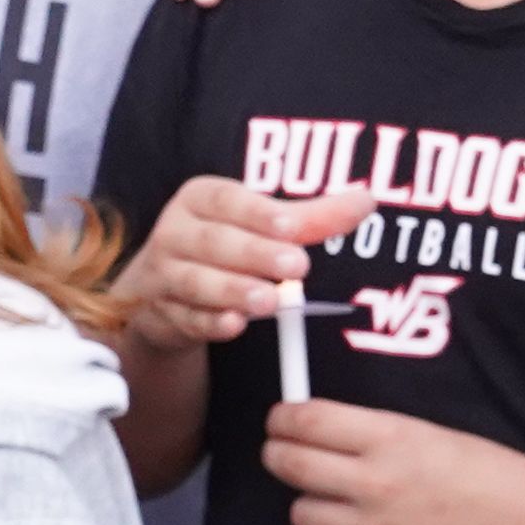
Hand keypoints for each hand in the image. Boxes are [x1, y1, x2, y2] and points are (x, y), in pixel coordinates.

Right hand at [119, 174, 369, 352]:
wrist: (160, 290)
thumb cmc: (222, 246)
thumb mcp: (258, 225)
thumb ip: (308, 217)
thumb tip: (364, 201)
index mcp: (199, 199)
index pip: (226, 199)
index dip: (257, 212)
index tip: (292, 226)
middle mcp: (175, 233)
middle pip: (214, 242)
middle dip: (255, 254)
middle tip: (298, 266)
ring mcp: (164, 276)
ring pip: (196, 282)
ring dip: (234, 291)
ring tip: (270, 301)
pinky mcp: (163, 314)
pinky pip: (186, 319)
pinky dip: (210, 324)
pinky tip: (234, 326)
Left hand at [262, 398, 524, 524]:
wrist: (524, 524)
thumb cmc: (481, 472)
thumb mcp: (424, 431)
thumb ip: (366, 431)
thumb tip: (309, 425)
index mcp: (389, 437)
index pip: (305, 421)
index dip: (282, 418)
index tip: (281, 422)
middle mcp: (376, 483)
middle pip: (290, 465)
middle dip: (278, 455)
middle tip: (284, 454)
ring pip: (301, 515)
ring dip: (311, 506)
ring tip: (338, 503)